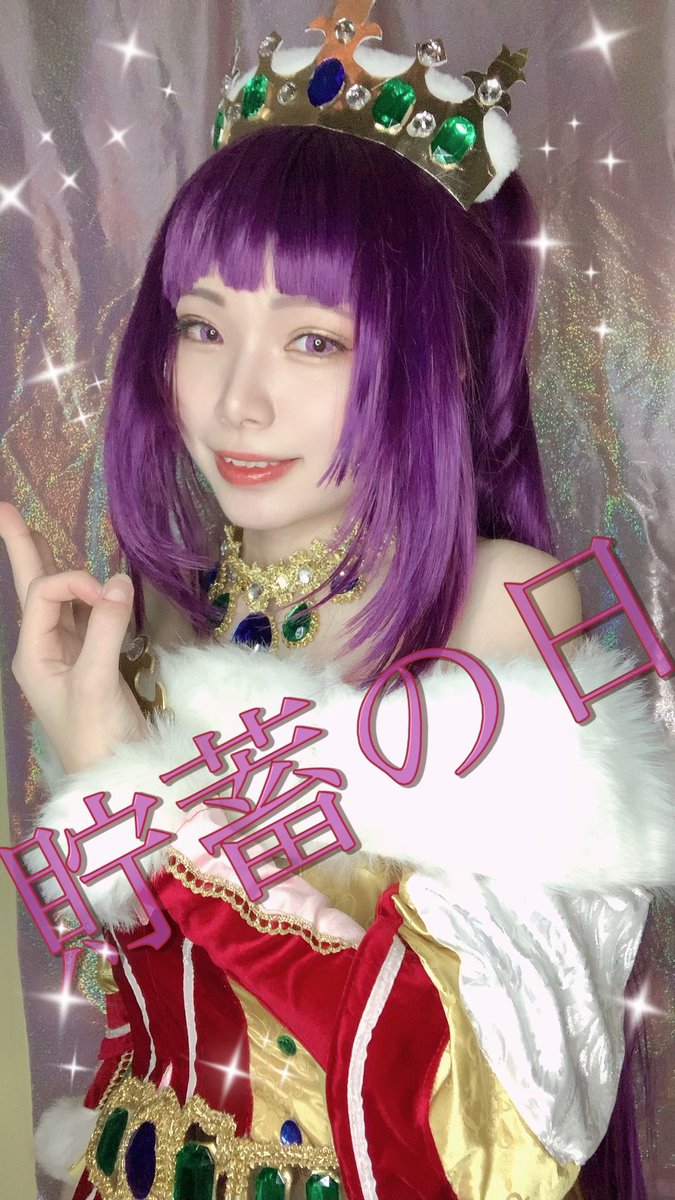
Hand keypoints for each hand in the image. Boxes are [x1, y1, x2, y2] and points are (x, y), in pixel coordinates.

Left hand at [0, 502, 146, 774]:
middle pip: (33, 588)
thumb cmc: (97, 737)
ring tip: (30, 531)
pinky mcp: (94, 663)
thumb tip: (118, 581)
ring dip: (50, 565)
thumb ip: (105, 627)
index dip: (76, 580)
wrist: (116, 781)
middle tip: (4, 507)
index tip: (112, 595)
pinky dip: (84, 593)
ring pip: (58, 600)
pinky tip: (85, 581)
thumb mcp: (96, 681)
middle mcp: (45, 650)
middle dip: (22, 548)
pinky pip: (84, 617)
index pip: (46, 593)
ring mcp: (68, 656)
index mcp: (33, 654)